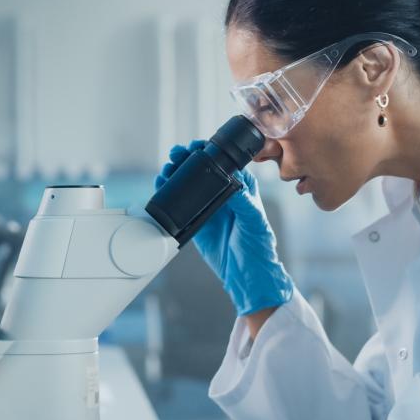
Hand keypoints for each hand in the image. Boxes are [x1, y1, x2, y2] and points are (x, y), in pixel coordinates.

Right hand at [156, 141, 293, 315]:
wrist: (245, 273)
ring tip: (166, 168)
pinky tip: (161, 184)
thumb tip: (234, 184)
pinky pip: (179, 201)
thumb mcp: (254, 221)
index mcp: (241, 186)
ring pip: (188, 181)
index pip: (222, 161)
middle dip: (186, 158)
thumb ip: (244, 203)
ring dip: (175, 172)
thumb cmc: (258, 246)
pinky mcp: (195, 218)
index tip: (195, 147)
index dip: (207, 150)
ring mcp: (207, 204)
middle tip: (176, 154)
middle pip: (201, 168)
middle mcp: (222, 192)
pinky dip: (168, 191)